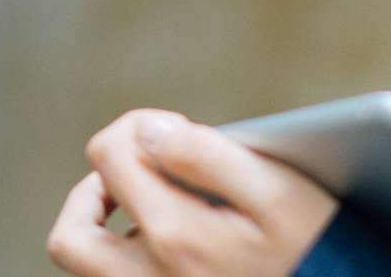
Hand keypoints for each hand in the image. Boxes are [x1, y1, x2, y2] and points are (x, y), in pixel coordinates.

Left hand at [46, 109, 337, 276]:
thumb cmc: (319, 253)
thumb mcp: (278, 192)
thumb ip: (206, 154)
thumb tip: (147, 133)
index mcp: (176, 237)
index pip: (110, 157)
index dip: (135, 127)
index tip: (174, 131)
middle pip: (71, 235)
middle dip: (91, 190)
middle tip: (132, 175)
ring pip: (89, 271)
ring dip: (103, 228)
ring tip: (147, 206)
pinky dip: (130, 259)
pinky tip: (173, 242)